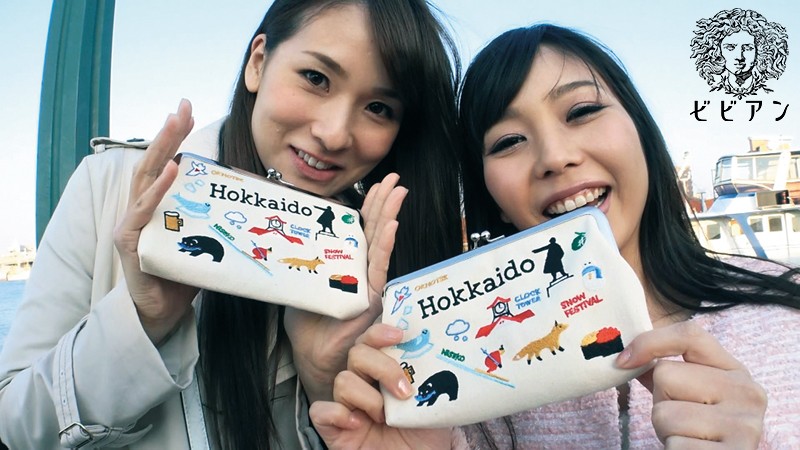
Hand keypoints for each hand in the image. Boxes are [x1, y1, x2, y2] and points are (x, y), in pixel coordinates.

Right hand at [114, 99, 198, 343]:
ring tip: (174, 124)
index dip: (175, 137)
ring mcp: (133, 223)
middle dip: (169, 133)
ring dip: (162, 150)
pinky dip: (157, 190)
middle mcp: (141, 209)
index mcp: (158, 206)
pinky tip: (170, 171)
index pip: (166, 164)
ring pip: (146, 179)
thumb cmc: (182, 276)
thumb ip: (215, 220)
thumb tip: (251, 205)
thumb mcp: (204, 241)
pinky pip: (144, 211)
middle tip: (183, 107)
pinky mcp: (129, 242)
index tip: (188, 111)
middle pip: (154, 163)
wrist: (161, 313)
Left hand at [285, 174, 406, 401]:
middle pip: (375, 228)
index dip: (369, 206)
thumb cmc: (307, 323)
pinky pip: (379, 267)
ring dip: (389, 215)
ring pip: (380, 242)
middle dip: (384, 201)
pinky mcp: (370, 298)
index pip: (361, 229)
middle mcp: (362, 270)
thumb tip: (289, 236)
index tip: (376, 184)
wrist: (311, 354)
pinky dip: (385, 246)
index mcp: (347, 264)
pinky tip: (392, 226)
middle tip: (393, 178)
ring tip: (398, 192)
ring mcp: (368, 283)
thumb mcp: (301, 282)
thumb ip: (305, 261)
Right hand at [309, 324, 451, 449]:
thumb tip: (439, 352)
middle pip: (357, 353)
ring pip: (342, 380)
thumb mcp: (434, 402)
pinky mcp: (334, 430)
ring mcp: (347, 406)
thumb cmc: (424, 436)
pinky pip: (320, 411)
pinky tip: (358, 424)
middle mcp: (363, 384)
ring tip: (386, 417)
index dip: (379, 332)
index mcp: (383, 373)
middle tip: (404, 390)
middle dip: (382, 367)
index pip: (372, 341)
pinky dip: (338, 414)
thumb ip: (431, 378)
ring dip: (368, 397)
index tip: (399, 335)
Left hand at [616, 321, 766, 448]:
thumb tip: (628, 354)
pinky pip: (674, 445)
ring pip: (664, 413)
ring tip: (687, 439)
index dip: (649, 342)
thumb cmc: (700, 433)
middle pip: (665, 375)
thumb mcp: (690, 396)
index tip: (623, 361)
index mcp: (736, 372)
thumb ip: (669, 372)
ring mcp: (744, 426)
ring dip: (665, 431)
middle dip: (660, 401)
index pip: (690, 335)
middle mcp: (747, 393)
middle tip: (681, 422)